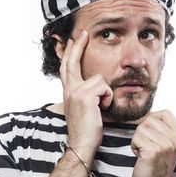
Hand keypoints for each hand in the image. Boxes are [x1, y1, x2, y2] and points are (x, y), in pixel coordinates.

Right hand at [60, 30, 112, 157]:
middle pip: (72, 61)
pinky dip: (108, 98)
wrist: (82, 144)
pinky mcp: (85, 96)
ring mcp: (75, 92)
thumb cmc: (86, 128)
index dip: (69, 53)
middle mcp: (69, 89)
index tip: (72, 40)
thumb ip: (86, 94)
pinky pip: (105, 87)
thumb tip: (96, 85)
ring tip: (102, 106)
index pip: (66, 67)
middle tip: (84, 32)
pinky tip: (103, 109)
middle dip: (78, 45)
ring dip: (106, 93)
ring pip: (99, 78)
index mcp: (68, 91)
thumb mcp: (83, 108)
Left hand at [131, 110, 175, 176]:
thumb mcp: (166, 146)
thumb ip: (162, 130)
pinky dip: (134, 147)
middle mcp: (175, 140)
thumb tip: (148, 114)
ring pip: (140, 128)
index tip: (151, 135)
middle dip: (142, 133)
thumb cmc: (155, 167)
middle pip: (149, 119)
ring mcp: (165, 145)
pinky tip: (141, 157)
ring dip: (137, 141)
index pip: (164, 113)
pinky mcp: (153, 151)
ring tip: (144, 153)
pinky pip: (135, 138)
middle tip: (147, 148)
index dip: (153, 120)